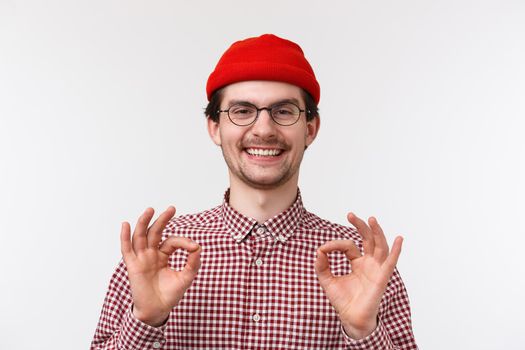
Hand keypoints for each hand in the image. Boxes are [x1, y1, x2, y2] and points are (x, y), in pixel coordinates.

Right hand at [120, 206, 200, 326]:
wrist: (157, 310)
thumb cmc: (170, 294)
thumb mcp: (186, 277)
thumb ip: (193, 264)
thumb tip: (198, 248)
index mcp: (163, 255)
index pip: (172, 242)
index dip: (184, 242)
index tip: (195, 247)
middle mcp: (151, 254)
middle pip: (155, 232)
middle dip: (162, 220)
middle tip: (172, 208)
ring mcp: (141, 259)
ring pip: (140, 236)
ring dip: (144, 222)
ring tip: (151, 209)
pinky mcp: (133, 266)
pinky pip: (127, 250)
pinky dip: (125, 237)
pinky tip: (126, 224)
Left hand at [314, 213, 402, 338]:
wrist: (350, 319)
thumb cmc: (343, 301)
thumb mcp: (327, 280)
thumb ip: (322, 266)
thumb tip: (318, 251)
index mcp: (357, 262)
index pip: (348, 245)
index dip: (335, 245)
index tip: (323, 250)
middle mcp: (369, 263)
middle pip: (368, 239)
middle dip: (360, 226)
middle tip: (350, 215)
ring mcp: (376, 269)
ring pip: (380, 246)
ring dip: (377, 232)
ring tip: (371, 219)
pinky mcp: (381, 278)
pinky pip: (391, 263)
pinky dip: (396, 251)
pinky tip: (399, 239)